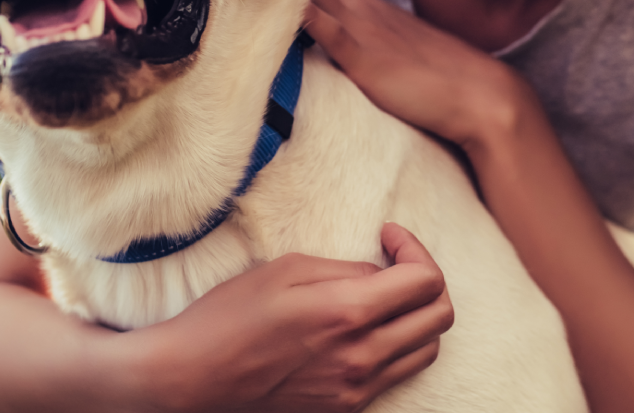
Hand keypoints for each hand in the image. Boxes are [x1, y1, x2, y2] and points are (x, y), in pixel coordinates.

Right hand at [155, 222, 453, 412]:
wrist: (193, 378)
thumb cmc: (230, 317)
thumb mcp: (286, 270)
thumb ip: (346, 270)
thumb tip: (380, 274)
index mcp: (349, 313)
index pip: (426, 281)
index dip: (415, 249)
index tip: (389, 236)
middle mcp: (362, 356)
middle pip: (440, 316)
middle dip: (428, 280)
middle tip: (397, 264)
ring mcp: (357, 388)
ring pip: (426, 350)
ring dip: (418, 317)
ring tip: (386, 298)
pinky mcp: (347, 407)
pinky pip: (396, 374)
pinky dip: (396, 347)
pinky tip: (365, 329)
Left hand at [304, 0, 530, 149]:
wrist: (478, 94)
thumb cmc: (436, 79)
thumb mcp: (386, 52)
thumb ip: (352, 46)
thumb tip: (321, 54)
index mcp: (360, 0)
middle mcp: (354, 1)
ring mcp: (356, 20)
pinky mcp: (357, 47)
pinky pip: (312, 20)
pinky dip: (285, 9)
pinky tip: (256, 6)